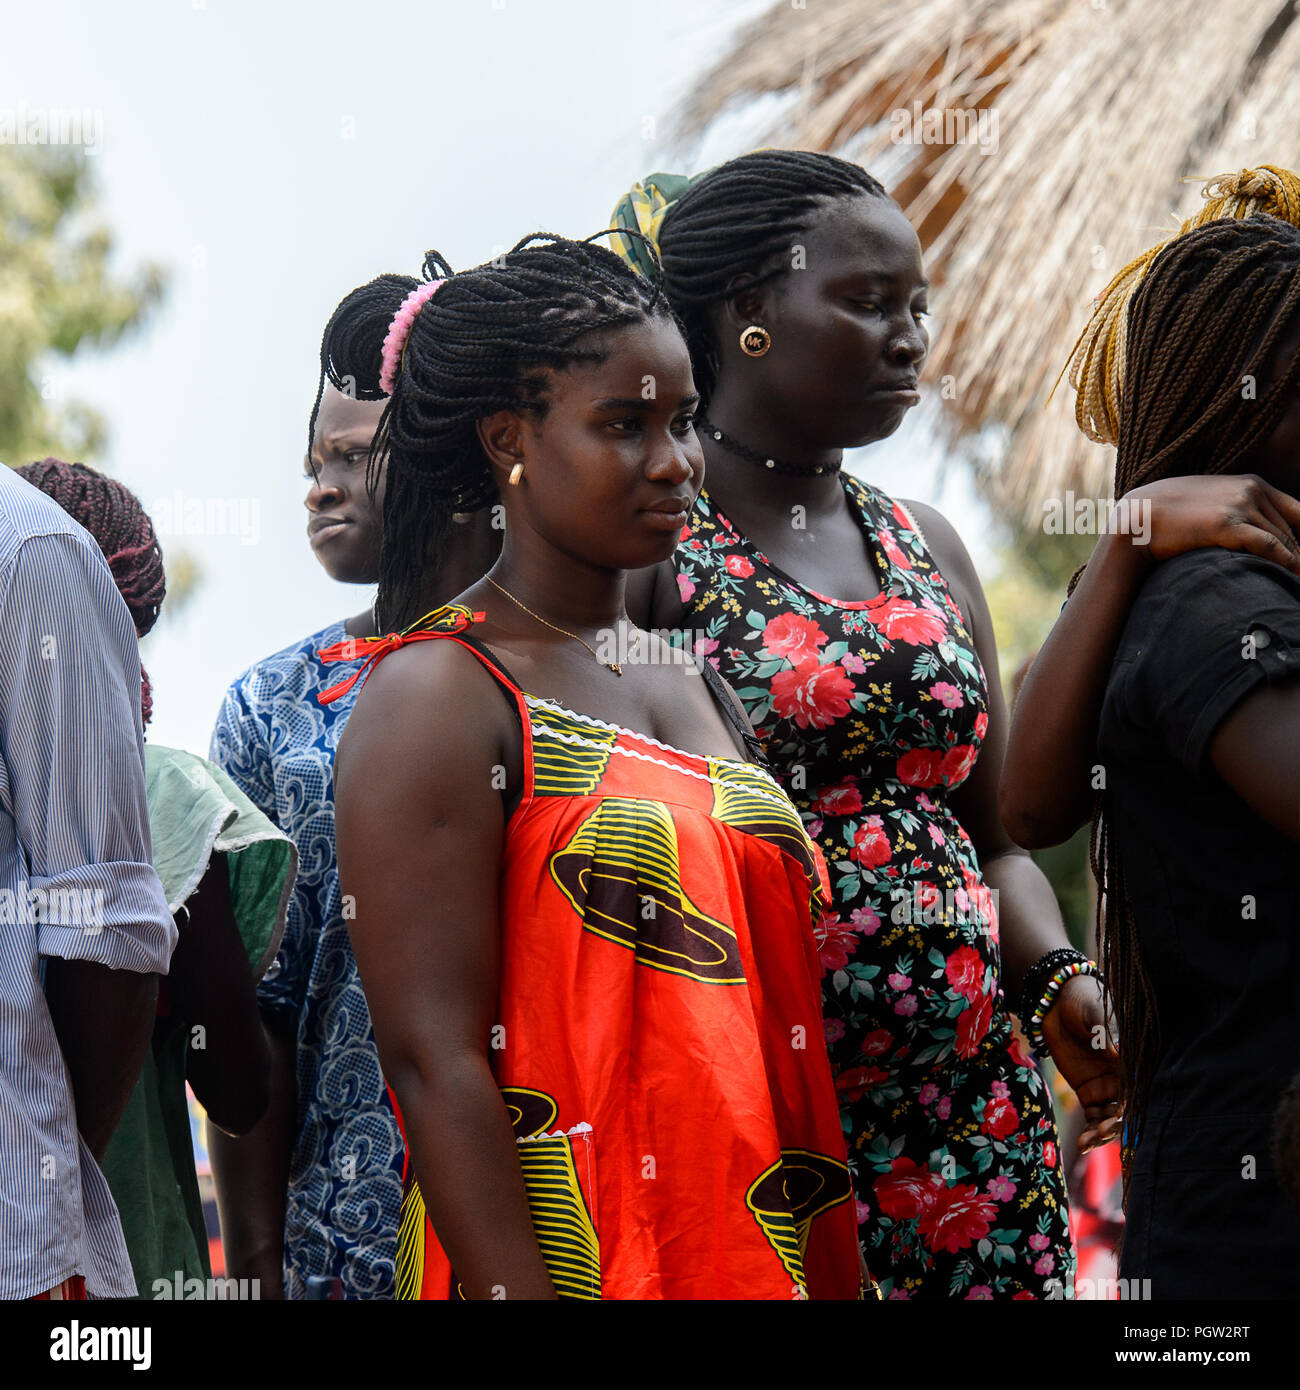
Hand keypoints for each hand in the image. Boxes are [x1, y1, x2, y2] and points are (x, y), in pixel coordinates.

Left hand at [1038, 972, 1122, 1153]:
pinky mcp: (1089, 1092)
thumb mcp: (1093, 1012)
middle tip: (1102, 1133)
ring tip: (1087, 1142)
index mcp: (1131, 1058)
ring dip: (1103, 1134)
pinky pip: (1093, 1118)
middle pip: (1127, 1109)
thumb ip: (1104, 1029)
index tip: (1122, 1119)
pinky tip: (1082, 1145)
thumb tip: (1116, 1048)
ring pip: (1111, 1119)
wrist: (1057, 1001)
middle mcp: (1123, 1077)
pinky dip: (1090, 1132)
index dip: (1133, 1106)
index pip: (1138, 1087)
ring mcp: (1107, 1087)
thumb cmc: (1082, 1000)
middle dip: (1117, 1125)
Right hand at [1126, 474, 1299, 577]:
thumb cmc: (1169, 515)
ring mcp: (1240, 505)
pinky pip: (1269, 547)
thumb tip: (1248, 534)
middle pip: (1291, 530)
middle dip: (1299, 555)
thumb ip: (1235, 511)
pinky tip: (1290, 576)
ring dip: (1295, 564)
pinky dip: (1285, 564)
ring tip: (1297, 583)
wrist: (1138, 517)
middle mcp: (1251, 490)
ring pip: (1284, 540)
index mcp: (1252, 483)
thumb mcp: (1210, 503)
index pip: (1297, 512)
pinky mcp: (1228, 524)